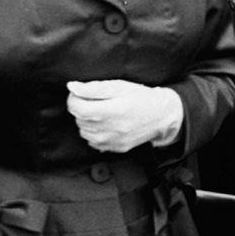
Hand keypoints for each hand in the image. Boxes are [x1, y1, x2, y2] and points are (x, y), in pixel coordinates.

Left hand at [66, 80, 183, 153]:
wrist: (162, 115)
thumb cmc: (142, 98)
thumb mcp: (119, 86)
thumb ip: (94, 88)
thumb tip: (72, 87)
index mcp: (113, 110)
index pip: (78, 108)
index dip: (73, 98)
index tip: (78, 93)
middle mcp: (112, 129)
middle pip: (79, 119)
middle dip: (82, 108)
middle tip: (95, 100)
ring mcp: (113, 141)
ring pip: (84, 132)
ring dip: (87, 121)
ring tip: (101, 112)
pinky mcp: (114, 148)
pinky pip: (92, 141)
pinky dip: (94, 132)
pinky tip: (106, 124)